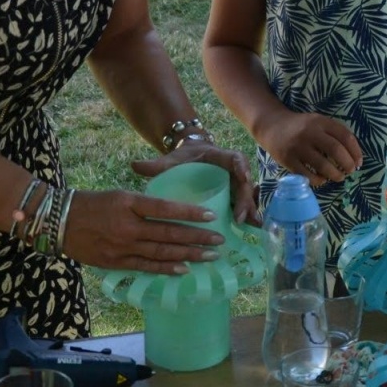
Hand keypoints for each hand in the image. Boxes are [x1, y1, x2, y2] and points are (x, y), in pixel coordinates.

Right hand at [60, 186, 225, 273]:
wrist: (59, 221)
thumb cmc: (92, 204)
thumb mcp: (119, 195)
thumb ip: (144, 205)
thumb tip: (172, 213)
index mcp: (129, 203)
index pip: (165, 208)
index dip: (189, 213)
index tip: (210, 216)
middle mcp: (128, 226)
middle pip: (169, 233)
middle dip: (197, 238)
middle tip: (219, 241)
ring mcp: (123, 246)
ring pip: (162, 252)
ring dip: (188, 255)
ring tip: (209, 256)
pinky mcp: (117, 262)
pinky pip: (146, 266)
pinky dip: (166, 269)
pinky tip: (184, 269)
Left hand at [132, 140, 256, 223]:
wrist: (191, 157)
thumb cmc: (183, 159)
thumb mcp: (172, 160)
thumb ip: (156, 164)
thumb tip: (134, 165)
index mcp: (219, 156)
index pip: (234, 158)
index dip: (241, 166)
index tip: (243, 176)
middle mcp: (232, 169)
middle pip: (244, 182)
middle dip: (244, 199)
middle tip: (240, 216)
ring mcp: (234, 183)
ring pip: (246, 195)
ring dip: (250, 209)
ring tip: (251, 225)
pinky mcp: (233, 195)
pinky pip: (243, 204)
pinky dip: (248, 215)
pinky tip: (251, 230)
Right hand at [257, 111, 361, 188]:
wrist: (271, 126)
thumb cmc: (301, 127)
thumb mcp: (318, 122)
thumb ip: (334, 134)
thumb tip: (354, 157)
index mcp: (320, 121)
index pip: (345, 136)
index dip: (356, 151)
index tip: (359, 162)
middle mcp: (310, 132)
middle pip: (336, 150)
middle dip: (348, 164)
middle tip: (350, 171)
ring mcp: (298, 147)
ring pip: (323, 165)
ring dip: (335, 175)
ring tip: (339, 177)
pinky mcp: (288, 160)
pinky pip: (308, 175)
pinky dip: (319, 180)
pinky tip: (322, 180)